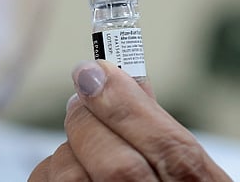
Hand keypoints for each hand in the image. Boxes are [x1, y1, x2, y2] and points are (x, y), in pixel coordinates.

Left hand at [29, 61, 230, 180]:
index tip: (95, 68)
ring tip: (83, 150)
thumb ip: (160, 135)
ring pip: (71, 178)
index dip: (128, 106)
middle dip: (91, 122)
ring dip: (68, 151)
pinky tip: (70, 176)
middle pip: (118, 167)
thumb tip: (123, 78)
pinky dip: (49, 175)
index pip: (173, 153)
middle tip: (83, 99)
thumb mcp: (190, 179)